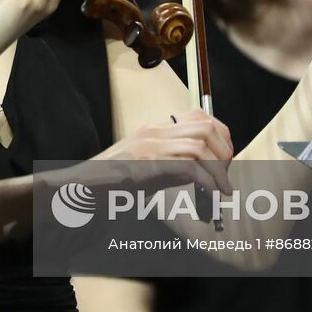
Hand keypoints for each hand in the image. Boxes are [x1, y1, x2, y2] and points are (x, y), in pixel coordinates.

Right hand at [96, 109, 234, 194]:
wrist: (85, 187)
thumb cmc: (115, 181)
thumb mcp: (150, 167)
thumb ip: (175, 165)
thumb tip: (204, 173)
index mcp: (157, 129)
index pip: (199, 116)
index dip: (220, 135)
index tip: (226, 157)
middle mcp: (156, 131)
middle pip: (205, 127)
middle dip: (224, 151)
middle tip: (226, 175)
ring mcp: (151, 145)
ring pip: (200, 145)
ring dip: (217, 169)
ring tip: (221, 189)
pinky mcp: (149, 164)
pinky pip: (188, 168)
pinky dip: (206, 182)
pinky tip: (210, 194)